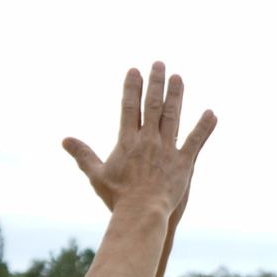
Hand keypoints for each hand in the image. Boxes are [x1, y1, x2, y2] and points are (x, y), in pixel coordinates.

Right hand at [63, 62, 215, 219]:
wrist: (141, 213)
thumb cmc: (118, 197)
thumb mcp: (96, 174)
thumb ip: (83, 155)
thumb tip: (65, 140)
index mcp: (127, 141)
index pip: (129, 107)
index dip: (132, 88)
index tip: (134, 71)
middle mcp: (147, 141)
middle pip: (152, 106)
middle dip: (156, 83)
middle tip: (159, 64)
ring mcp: (167, 150)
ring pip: (173, 117)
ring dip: (176, 96)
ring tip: (179, 78)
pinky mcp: (184, 164)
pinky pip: (196, 141)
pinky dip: (204, 127)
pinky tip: (212, 114)